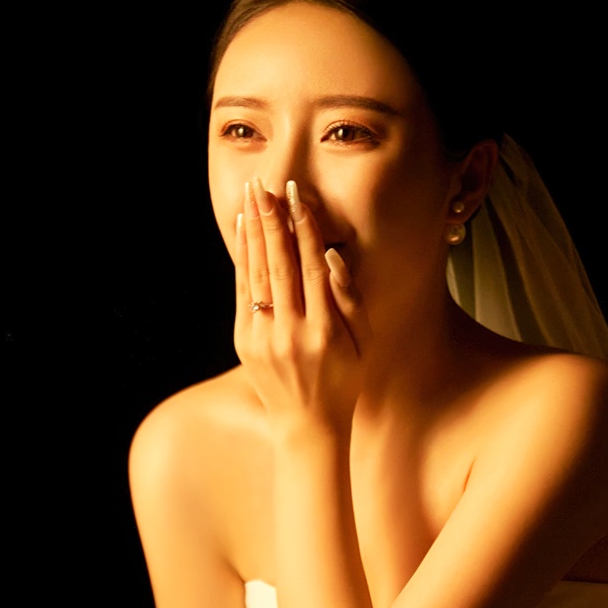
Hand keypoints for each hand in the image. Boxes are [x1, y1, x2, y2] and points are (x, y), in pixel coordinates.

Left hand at [235, 177, 366, 434]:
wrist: (308, 425)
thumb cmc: (344, 381)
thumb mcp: (364, 344)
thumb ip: (350, 298)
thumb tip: (331, 256)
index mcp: (326, 332)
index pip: (313, 267)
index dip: (306, 229)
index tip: (299, 196)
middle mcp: (292, 333)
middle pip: (281, 264)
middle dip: (273, 219)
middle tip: (267, 182)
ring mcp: (265, 338)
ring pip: (258, 273)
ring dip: (254, 230)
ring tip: (252, 195)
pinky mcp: (245, 342)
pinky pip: (243, 291)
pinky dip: (243, 258)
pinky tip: (246, 231)